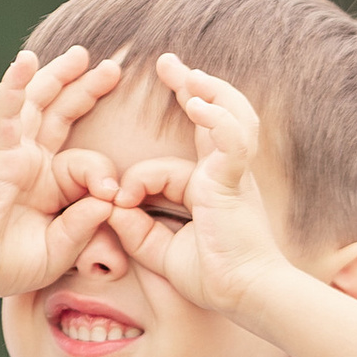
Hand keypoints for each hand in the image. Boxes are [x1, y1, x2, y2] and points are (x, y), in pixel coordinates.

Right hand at [0, 45, 127, 299]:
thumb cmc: (3, 265)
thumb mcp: (57, 252)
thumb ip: (83, 228)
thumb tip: (109, 198)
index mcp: (51, 186)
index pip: (86, 161)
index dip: (103, 173)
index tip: (115, 195)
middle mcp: (34, 164)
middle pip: (63, 114)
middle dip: (87, 89)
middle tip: (113, 68)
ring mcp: (15, 154)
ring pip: (39, 104)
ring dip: (58, 76)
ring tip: (81, 54)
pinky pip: (7, 113)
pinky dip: (16, 85)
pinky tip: (26, 60)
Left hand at [99, 54, 293, 317]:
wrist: (245, 294)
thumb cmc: (213, 277)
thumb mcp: (161, 252)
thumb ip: (136, 229)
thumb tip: (111, 207)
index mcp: (212, 184)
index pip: (186, 148)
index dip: (158, 151)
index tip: (140, 157)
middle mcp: (226, 173)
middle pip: (216, 114)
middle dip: (193, 85)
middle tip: (167, 62)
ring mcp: (234, 174)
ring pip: (230, 117)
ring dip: (209, 91)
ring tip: (185, 73)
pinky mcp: (235, 182)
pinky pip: (231, 140)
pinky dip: (216, 119)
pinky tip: (196, 103)